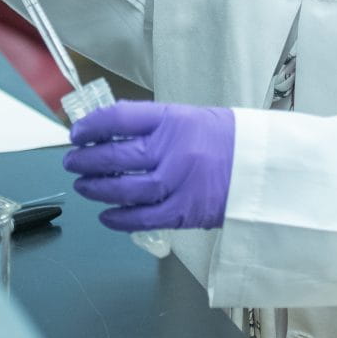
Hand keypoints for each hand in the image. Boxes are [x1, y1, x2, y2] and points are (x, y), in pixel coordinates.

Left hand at [62, 101, 235, 232]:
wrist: (264, 167)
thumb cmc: (225, 140)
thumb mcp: (189, 118)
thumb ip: (152, 125)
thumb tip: (110, 134)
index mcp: (173, 119)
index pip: (119, 118)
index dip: (91, 126)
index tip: (77, 132)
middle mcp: (173, 149)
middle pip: (116, 156)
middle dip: (86, 160)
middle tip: (72, 161)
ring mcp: (178, 182)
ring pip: (124, 189)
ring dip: (97, 189)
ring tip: (83, 186)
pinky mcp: (185, 211)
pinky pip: (144, 218)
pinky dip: (120, 218)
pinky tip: (106, 215)